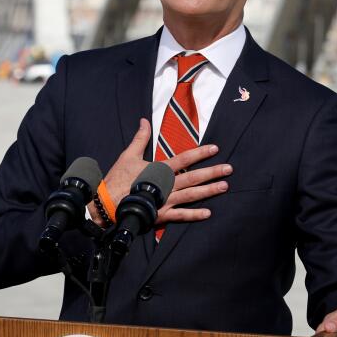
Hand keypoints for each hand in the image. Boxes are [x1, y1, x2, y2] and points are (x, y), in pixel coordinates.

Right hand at [92, 118, 230, 226]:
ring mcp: (165, 201)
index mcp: (159, 170)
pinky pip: (181, 216)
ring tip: (224, 186)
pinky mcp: (161, 215)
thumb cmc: (117, 179)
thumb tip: (144, 121)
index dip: (200, 153)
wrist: (107, 203)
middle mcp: (166, 185)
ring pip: (192, 195)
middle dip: (212, 172)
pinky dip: (194, 215)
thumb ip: (140, 138)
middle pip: (193, 177)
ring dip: (209, 191)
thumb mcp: (128, 155)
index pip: (184, 159)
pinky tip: (208, 213)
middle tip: (229, 169)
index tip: (215, 148)